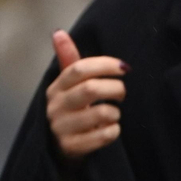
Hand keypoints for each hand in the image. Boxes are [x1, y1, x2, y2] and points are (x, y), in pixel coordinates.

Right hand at [45, 31, 127, 160]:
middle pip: (91, 89)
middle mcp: (55, 107)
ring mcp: (61, 128)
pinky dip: (114, 131)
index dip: (105, 64)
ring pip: (101, 113)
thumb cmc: (71, 109)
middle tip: (122, 93)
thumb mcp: (68, 86)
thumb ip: (68, 60)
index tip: (125, 67)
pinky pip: (104, 135)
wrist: (57, 149)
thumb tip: (58, 32)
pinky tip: (110, 130)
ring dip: (116, 113)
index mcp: (56, 87)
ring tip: (113, 114)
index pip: (78, 69)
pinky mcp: (71, 147)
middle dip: (116, 89)